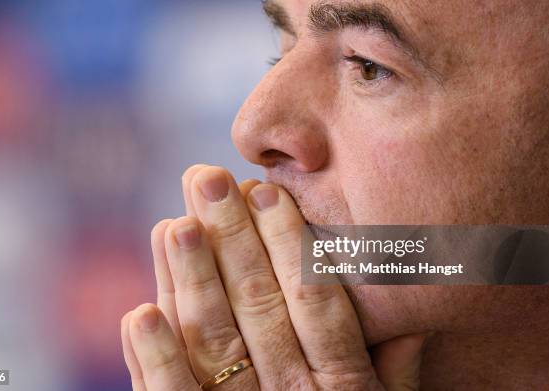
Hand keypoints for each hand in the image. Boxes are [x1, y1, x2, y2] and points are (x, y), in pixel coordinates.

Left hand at [121, 165, 428, 389]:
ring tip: (175, 223)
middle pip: (259, 307)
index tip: (264, 191)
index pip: (315, 302)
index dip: (290, 245)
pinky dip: (154, 363)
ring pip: (214, 342)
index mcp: (342, 386)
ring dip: (191, 282)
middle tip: (206, 178)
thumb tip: (409, 308)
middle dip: (232, 239)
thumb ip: (393, 369)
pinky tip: (138, 314)